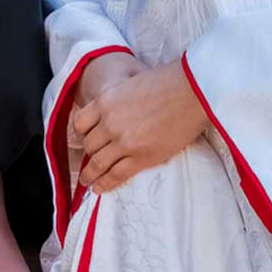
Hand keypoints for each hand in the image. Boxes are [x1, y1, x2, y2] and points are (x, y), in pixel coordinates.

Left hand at [72, 60, 208, 194]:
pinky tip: (100, 189)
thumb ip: (118, 100)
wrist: (191, 92)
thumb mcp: (130, 84)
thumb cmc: (167, 82)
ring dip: (90, 175)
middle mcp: (109, 123)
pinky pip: (117, 174)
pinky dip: (106, 184)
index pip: (80, 123)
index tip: (85, 139)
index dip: (81, 133)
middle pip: (89, 144)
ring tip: (87, 181)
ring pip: (98, 163)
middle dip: (90, 153)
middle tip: (90, 160)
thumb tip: (117, 111)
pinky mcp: (142, 157)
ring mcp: (124, 142)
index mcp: (105, 101)